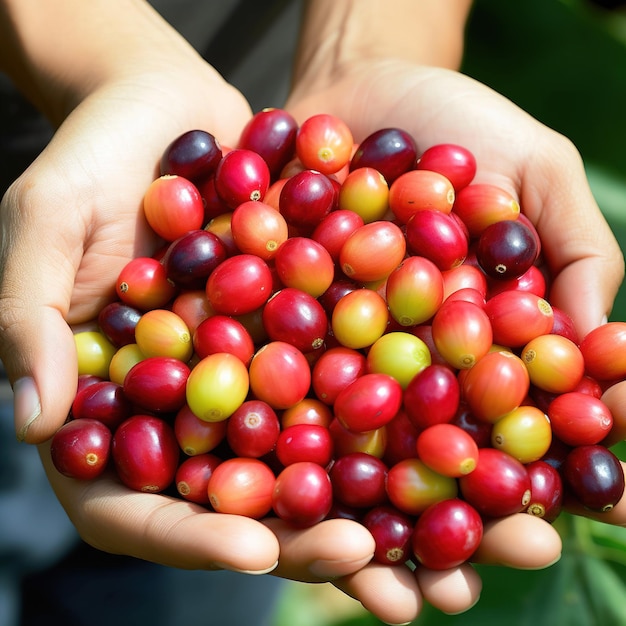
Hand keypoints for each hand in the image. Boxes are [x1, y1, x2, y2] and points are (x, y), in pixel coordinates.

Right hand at [0, 57, 387, 617]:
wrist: (170, 108)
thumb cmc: (92, 157)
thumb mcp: (46, 223)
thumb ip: (33, 320)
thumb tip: (36, 422)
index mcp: (110, 409)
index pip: (133, 505)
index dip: (188, 535)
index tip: (254, 548)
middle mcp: (185, 409)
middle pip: (236, 503)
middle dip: (301, 539)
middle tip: (367, 560)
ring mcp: (251, 377)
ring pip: (308, 462)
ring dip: (371, 505)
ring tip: (441, 541)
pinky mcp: (304, 336)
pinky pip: (352, 384)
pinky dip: (399, 415)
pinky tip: (457, 439)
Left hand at [285, 59, 624, 616]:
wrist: (359, 87)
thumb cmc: (460, 124)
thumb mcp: (537, 173)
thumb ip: (576, 253)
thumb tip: (608, 349)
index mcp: (472, 342)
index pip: (506, 428)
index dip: (527, 480)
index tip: (545, 528)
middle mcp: (400, 362)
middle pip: (421, 456)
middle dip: (440, 523)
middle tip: (452, 591)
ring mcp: (328, 351)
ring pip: (337, 447)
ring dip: (350, 516)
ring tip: (362, 577)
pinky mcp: (262, 328)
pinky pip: (260, 391)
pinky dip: (263, 439)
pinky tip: (267, 500)